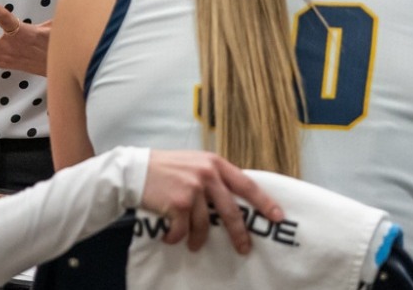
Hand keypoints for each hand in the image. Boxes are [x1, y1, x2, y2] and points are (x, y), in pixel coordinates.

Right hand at [138, 150, 284, 253]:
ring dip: (198, 240)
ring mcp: (192, 189)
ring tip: (193, 245)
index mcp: (214, 163)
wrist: (133, 171)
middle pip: (231, 210)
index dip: (264, 202)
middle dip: (239, 233)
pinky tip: (171, 237)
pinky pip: (184, 230)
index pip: (246, 184)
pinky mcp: (177, 203)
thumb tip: (234, 198)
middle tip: (243, 248)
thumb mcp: (194, 163)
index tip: (278, 216)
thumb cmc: (165, 168)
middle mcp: (206, 174)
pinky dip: (177, 237)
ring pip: (204, 225)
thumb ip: (213, 176)